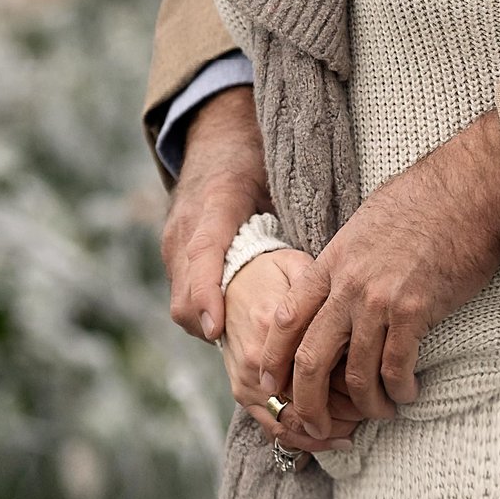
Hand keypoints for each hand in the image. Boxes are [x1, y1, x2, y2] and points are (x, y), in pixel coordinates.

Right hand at [161, 86, 269, 342]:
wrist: (217, 136)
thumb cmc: (254, 156)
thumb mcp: (277, 175)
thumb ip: (294, 214)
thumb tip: (324, 266)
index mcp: (215, 204)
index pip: (203, 251)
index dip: (206, 293)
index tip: (216, 327)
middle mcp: (186, 230)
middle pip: (185, 294)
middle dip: (212, 329)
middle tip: (256, 361)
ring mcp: (174, 246)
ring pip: (182, 304)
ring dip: (211, 331)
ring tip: (256, 357)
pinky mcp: (175, 258)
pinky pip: (184, 300)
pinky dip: (207, 319)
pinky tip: (241, 334)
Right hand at [223, 248, 359, 454]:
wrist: (229, 280)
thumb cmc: (272, 273)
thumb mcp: (299, 268)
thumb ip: (325, 289)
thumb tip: (363, 306)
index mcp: (277, 325)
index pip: (324, 368)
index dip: (357, 381)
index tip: (383, 383)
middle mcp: (260, 358)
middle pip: (311, 400)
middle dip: (348, 412)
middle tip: (377, 409)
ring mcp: (247, 379)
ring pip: (292, 422)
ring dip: (326, 432)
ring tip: (356, 429)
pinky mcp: (240, 392)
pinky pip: (273, 427)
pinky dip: (302, 440)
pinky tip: (329, 438)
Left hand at [278, 110, 499, 433]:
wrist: (468, 189)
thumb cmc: (424, 200)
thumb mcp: (366, 223)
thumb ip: (347, 261)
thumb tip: (338, 286)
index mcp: (332, 261)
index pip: (286, 318)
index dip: (274, 357)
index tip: (271, 384)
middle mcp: (348, 285)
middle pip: (310, 359)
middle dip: (307, 402)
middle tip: (314, 425)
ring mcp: (379, 300)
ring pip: (356, 373)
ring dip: (365, 403)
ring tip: (378, 411)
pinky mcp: (414, 311)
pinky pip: (396, 367)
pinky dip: (399, 388)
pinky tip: (406, 392)